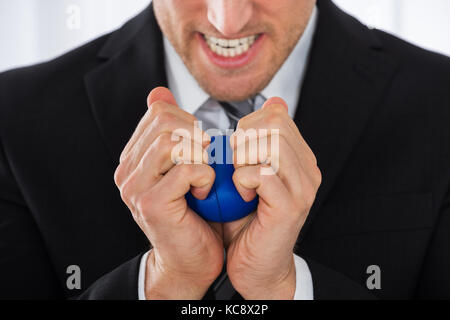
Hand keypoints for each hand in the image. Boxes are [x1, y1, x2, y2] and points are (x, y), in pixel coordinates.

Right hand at [114, 87, 223, 298]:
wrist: (192, 259)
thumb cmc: (194, 213)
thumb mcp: (183, 166)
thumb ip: (172, 132)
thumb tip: (158, 92)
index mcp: (133, 158)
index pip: (159, 111)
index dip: (190, 122)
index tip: (202, 145)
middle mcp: (127, 171)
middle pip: (166, 121)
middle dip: (198, 135)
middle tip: (210, 159)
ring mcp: (135, 187)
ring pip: (173, 141)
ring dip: (203, 155)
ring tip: (208, 175)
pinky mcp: (151, 204)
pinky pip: (187, 169)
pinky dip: (206, 175)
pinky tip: (207, 190)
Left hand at [224, 97, 321, 298]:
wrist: (256, 266)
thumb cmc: (247, 220)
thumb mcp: (250, 172)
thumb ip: (259, 139)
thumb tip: (272, 102)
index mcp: (299, 159)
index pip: (277, 116)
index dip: (248, 125)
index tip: (235, 148)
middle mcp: (307, 171)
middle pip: (275, 125)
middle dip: (243, 139)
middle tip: (233, 163)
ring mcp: (302, 189)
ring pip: (271, 145)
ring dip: (242, 158)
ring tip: (237, 178)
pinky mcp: (290, 208)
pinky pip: (263, 174)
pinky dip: (242, 180)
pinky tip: (241, 194)